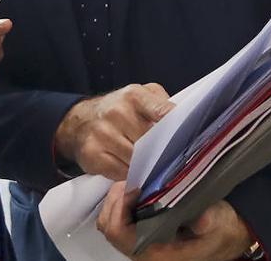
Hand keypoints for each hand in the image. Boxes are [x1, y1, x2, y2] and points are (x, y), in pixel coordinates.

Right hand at [54, 84, 174, 180]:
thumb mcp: (142, 96)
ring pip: (138, 162)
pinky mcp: (92, 155)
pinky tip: (128, 167)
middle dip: (161, 153)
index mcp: (134, 96)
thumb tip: (185, 122)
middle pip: (152, 143)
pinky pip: (121, 174)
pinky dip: (128, 175)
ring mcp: (103, 134)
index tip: (188, 137)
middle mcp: (117, 112)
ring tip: (147, 163)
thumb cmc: (121, 110)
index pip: (161, 111)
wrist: (81, 121)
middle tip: (168, 158)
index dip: (176, 124)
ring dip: (145, 167)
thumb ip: (162, 104)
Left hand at [97, 181, 252, 260]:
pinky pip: (119, 220)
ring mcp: (140, 245)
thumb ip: (208, 220)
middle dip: (115, 200)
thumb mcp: (220, 223)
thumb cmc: (223, 231)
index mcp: (157, 253)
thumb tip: (201, 219)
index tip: (136, 188)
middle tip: (133, 182)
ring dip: (117, 201)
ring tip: (135, 185)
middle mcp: (143, 252)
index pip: (118, 232)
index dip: (120, 206)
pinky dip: (122, 203)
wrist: (228, 237)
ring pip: (110, 222)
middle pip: (108, 226)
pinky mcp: (142, 236)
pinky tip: (138, 192)